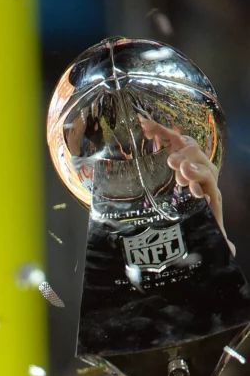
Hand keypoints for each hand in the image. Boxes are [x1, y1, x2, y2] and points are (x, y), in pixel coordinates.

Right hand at [139, 117, 234, 255]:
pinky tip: (144, 125)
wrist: (184, 205)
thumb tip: (231, 251)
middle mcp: (202, 173)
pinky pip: (169, 138)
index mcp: (208, 191)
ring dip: (175, 146)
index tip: (188, 183)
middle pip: (199, 162)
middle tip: (174, 166)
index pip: (207, 182)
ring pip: (187, 148)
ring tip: (159, 145)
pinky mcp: (176, 152)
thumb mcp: (204, 230)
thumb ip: (215, 238)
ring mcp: (189, 160)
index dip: (198, 180)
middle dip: (188, 162)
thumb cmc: (194, 219)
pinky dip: (158, 131)